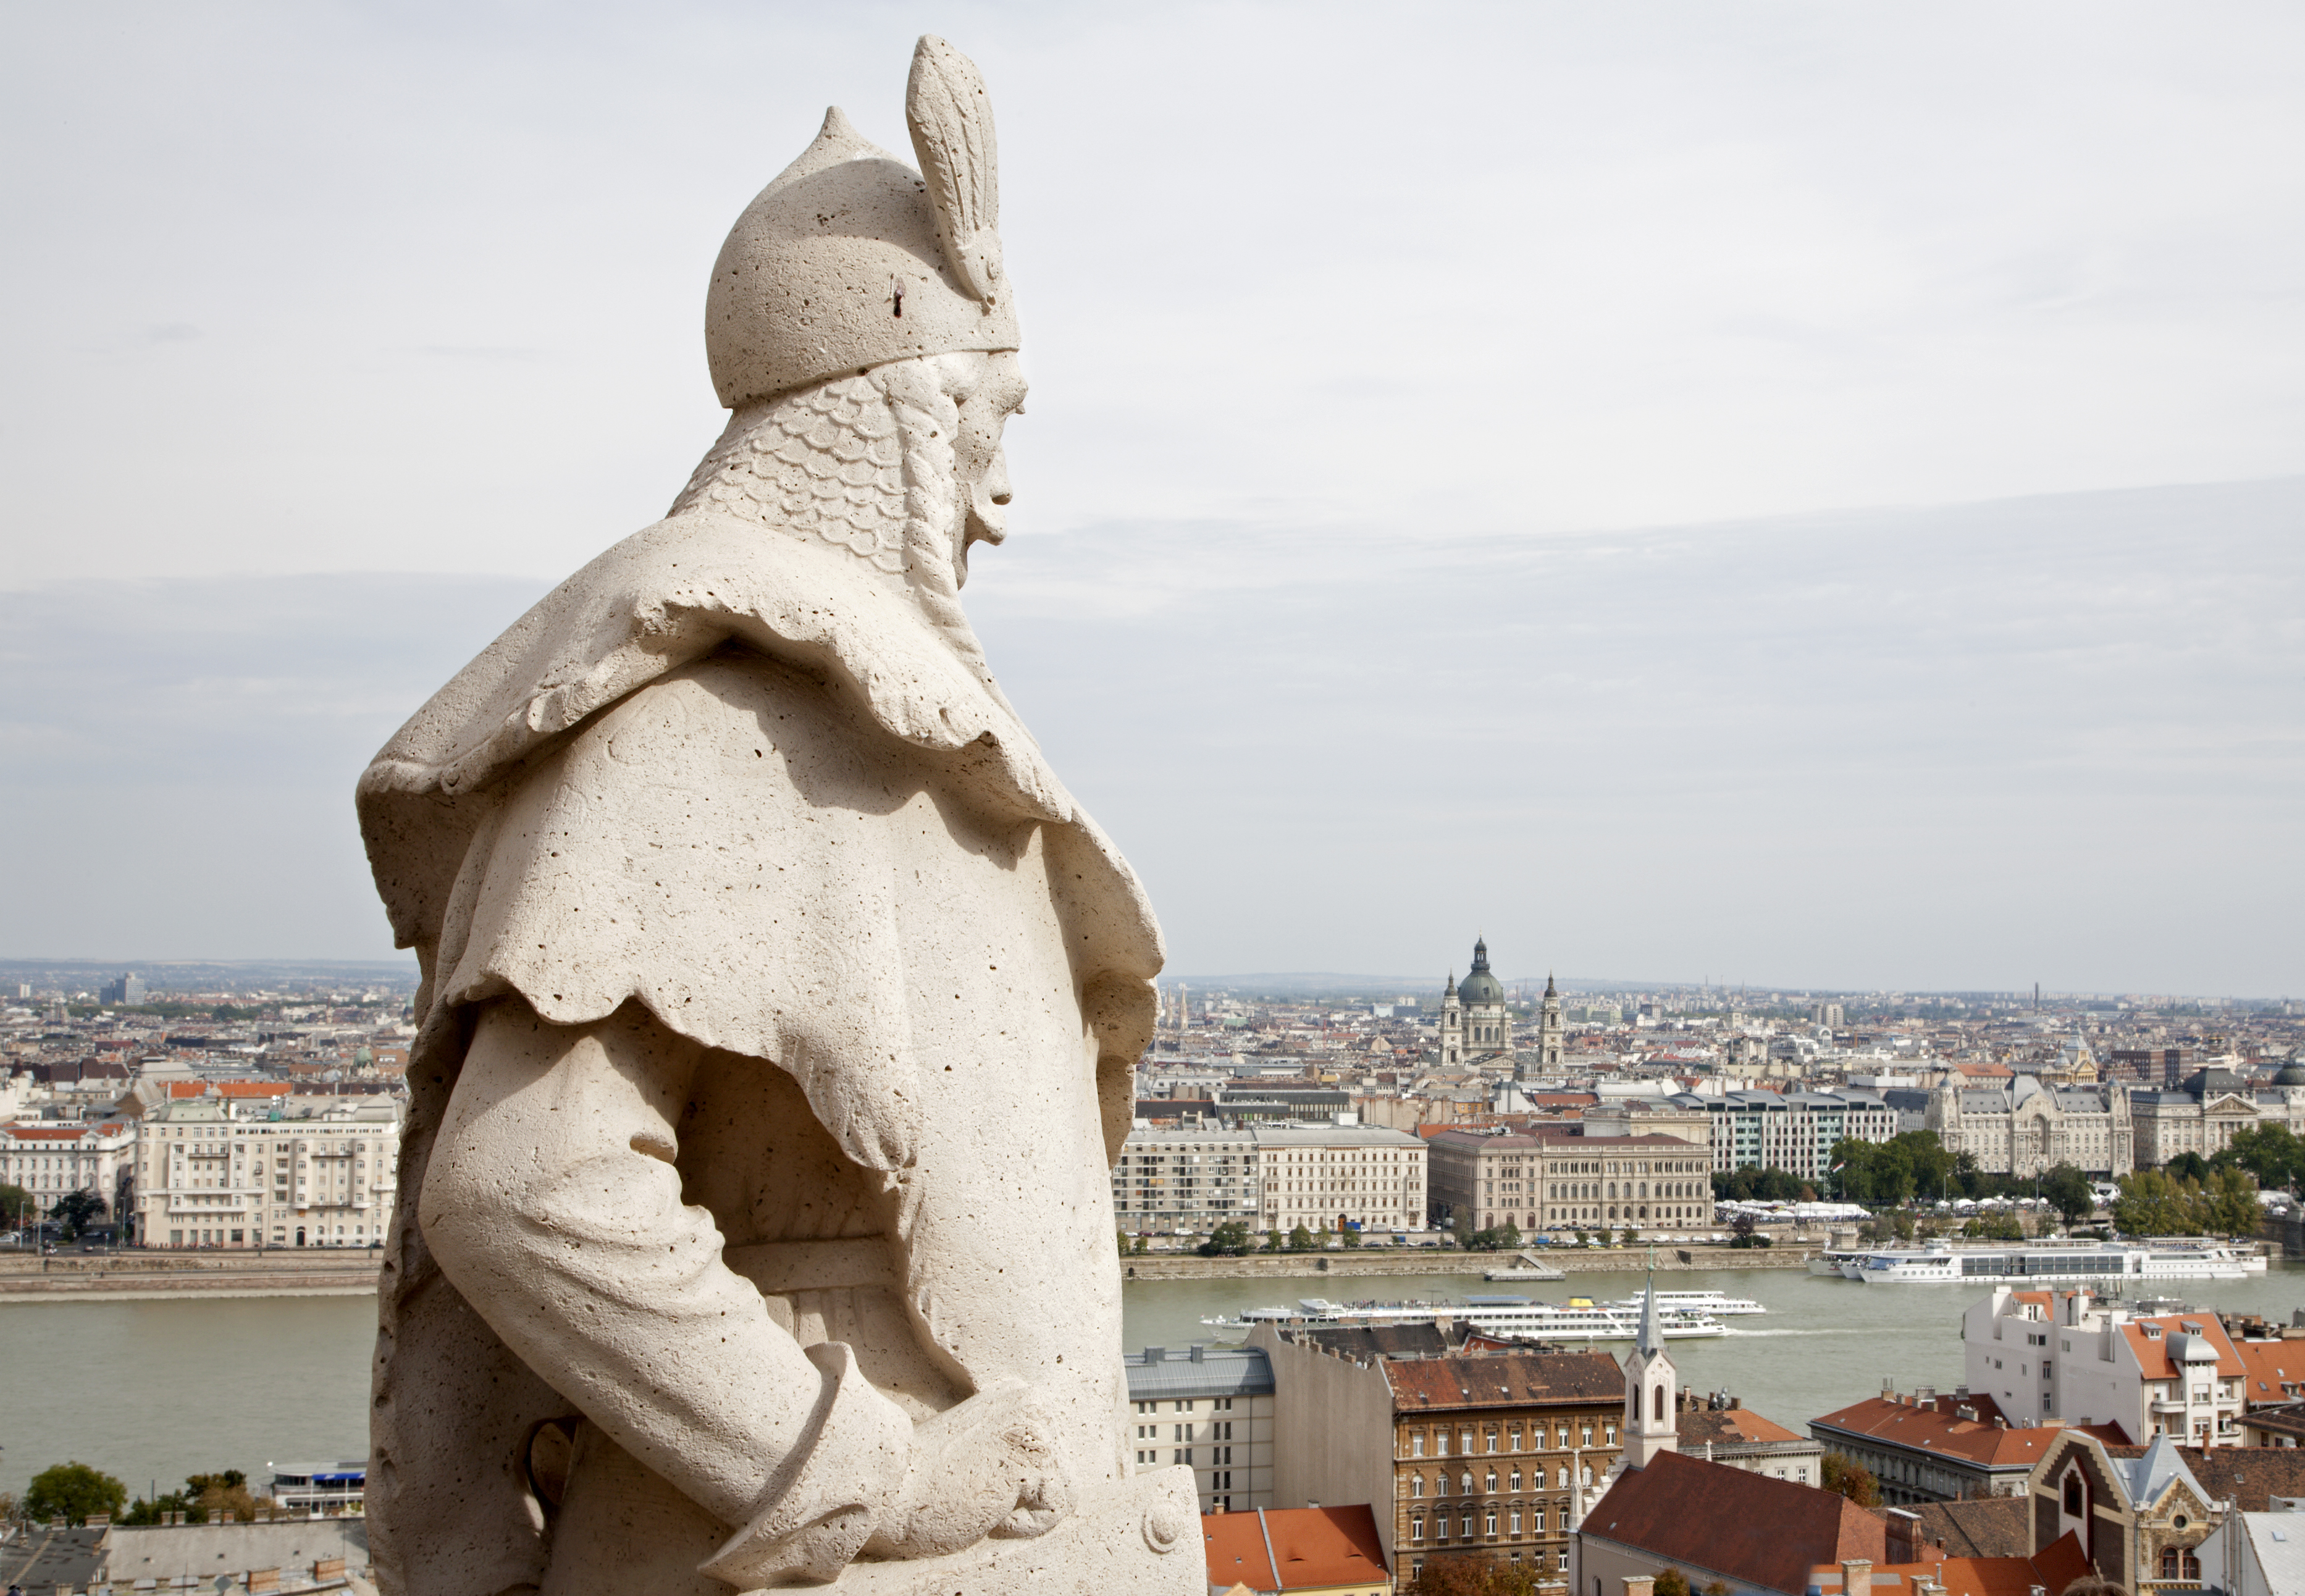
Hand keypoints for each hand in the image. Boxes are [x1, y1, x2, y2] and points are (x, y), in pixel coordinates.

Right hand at [863, 1379, 1072, 1557]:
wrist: (892, 1487)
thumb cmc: (929, 1480)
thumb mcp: (984, 1452)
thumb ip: (1019, 1450)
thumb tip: (1059, 1474)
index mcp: (1020, 1396)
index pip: (1055, 1461)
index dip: (1018, 1488)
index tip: (975, 1478)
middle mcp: (1033, 1403)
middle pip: (1063, 1477)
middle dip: (1024, 1499)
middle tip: (974, 1486)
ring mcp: (1035, 1427)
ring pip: (1062, 1495)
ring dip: (1020, 1512)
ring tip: (979, 1493)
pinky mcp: (1033, 1457)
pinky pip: (1052, 1512)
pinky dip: (1019, 1525)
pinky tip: (982, 1504)